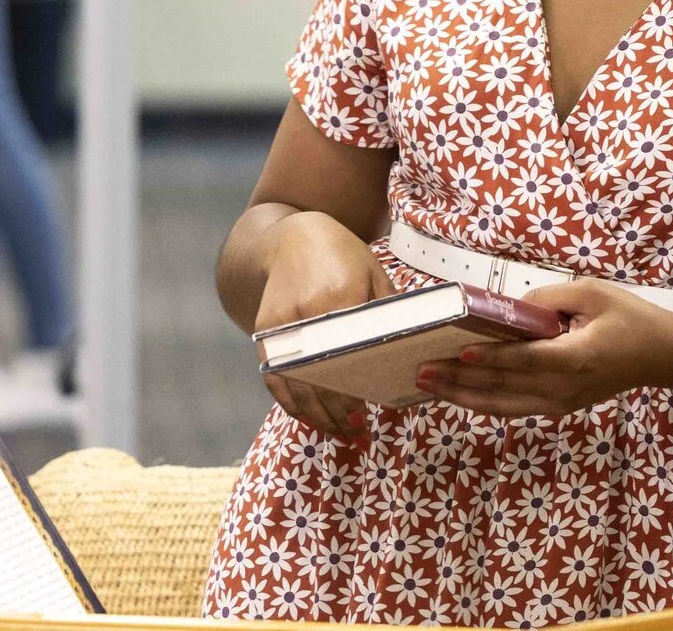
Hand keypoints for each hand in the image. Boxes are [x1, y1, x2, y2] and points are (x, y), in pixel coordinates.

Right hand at [253, 211, 394, 440]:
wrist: (291, 238)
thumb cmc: (343, 254)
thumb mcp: (374, 272)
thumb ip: (388, 310)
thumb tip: (408, 351)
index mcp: (339, 295)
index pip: (352, 352)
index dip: (361, 383)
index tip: (374, 406)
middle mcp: (306, 315)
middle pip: (322, 376)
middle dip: (340, 410)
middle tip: (360, 431)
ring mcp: (280, 328)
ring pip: (296, 385)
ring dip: (317, 415)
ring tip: (341, 433)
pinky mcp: (264, 336)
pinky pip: (275, 379)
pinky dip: (292, 403)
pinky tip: (310, 418)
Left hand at [415, 279, 672, 417]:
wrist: (660, 355)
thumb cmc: (629, 317)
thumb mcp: (593, 292)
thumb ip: (549, 299)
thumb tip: (509, 310)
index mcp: (575, 358)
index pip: (522, 360)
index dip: (488, 358)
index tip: (456, 353)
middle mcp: (563, 388)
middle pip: (503, 387)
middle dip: (459, 380)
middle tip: (421, 371)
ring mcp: (560, 403)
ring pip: (502, 405)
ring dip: (462, 397)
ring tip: (428, 387)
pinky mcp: (558, 407)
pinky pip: (513, 408)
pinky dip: (483, 403)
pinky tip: (459, 395)